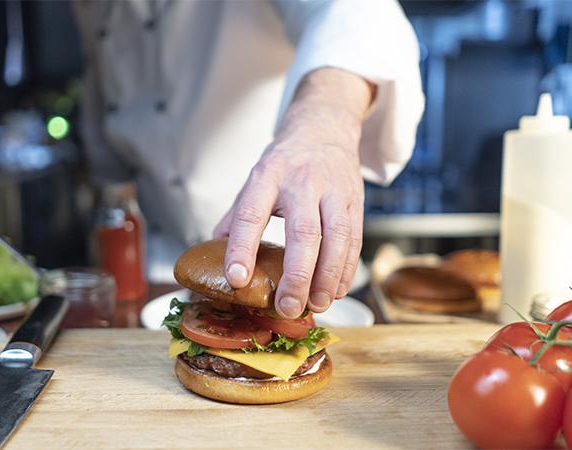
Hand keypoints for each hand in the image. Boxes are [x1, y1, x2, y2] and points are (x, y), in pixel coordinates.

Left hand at [213, 68, 372, 318]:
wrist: (324, 129)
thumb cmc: (284, 163)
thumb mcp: (254, 180)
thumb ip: (236, 217)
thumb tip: (215, 256)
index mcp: (267, 176)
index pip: (251, 214)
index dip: (242, 248)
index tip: (237, 279)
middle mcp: (302, 181)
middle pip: (302, 233)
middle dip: (296, 276)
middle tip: (287, 306)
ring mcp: (333, 190)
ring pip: (336, 238)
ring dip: (326, 277)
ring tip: (316, 305)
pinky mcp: (356, 200)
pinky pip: (354, 239)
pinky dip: (347, 270)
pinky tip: (336, 290)